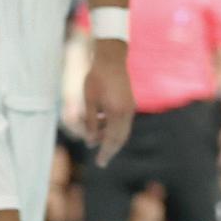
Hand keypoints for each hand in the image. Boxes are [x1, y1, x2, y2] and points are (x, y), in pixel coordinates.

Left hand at [84, 44, 134, 165]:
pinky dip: (115, 129)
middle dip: (111, 150)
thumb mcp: (89, 100)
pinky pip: (124, 122)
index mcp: (116, 112)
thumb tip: (90, 141)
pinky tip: (103, 127)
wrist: (111, 57)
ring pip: (123, 131)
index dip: (105, 152)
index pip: (112, 140)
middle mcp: (127, 112)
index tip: (100, 163)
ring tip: (99, 143)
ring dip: (112, 139)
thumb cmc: (96, 77)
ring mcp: (130, 107)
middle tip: (102, 161)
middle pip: (120, 138)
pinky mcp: (129, 102)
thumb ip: (91, 122)